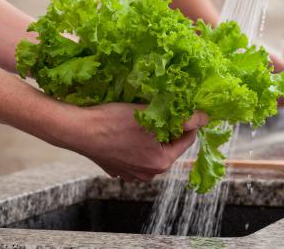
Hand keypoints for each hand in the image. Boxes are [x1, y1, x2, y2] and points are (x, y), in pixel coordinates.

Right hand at [73, 103, 207, 181]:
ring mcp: (132, 174)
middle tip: (159, 111)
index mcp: (161, 163)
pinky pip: (137, 154)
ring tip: (142, 119)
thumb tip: (205, 118)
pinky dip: (137, 142)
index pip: (187, 139)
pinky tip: (127, 130)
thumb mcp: (152, 115)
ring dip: (153, 135)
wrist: (78, 129)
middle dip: (168, 128)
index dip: (186, 121)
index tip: (179, 108)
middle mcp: (148, 174)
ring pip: (153, 149)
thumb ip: (184, 118)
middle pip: (171, 145)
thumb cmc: (113, 121)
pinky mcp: (118, 169)